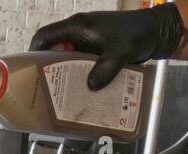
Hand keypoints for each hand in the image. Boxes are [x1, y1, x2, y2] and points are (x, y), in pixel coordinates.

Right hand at [31, 5, 186, 89]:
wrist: (156, 31)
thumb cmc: (137, 33)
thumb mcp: (120, 52)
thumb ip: (105, 68)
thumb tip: (90, 86)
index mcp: (77, 26)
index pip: (45, 36)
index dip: (34, 52)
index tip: (31, 71)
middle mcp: (79, 33)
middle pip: (54, 50)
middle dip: (49, 69)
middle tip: (47, 88)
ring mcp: (87, 42)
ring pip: (67, 59)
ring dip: (66, 75)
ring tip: (64, 94)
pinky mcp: (96, 51)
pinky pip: (81, 63)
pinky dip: (80, 75)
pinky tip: (83, 90)